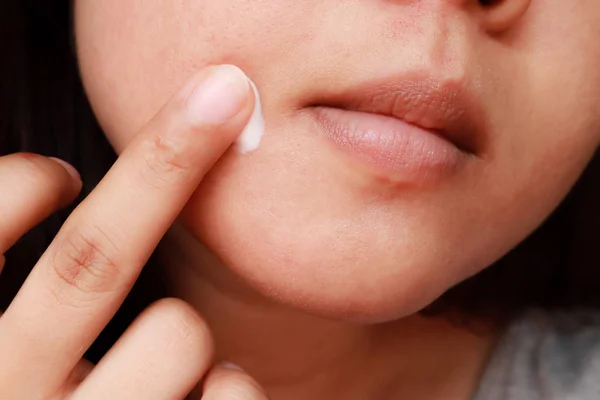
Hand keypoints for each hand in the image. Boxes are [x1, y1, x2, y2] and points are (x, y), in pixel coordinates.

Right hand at [0, 65, 267, 399]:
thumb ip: (14, 286)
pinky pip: (232, 392)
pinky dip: (230, 387)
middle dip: (166, 161)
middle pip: (93, 256)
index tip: (60, 167)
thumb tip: (40, 181)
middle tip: (222, 98)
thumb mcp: (3, 354)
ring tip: (159, 371)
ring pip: (177, 333)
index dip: (21, 183)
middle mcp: (10, 396)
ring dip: (185, 334)